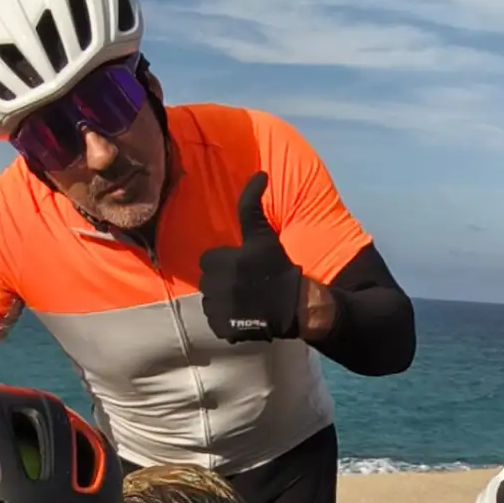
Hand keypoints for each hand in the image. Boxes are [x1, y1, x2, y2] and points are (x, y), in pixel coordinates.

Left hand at [197, 172, 303, 343]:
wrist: (295, 305)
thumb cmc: (277, 266)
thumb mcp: (263, 233)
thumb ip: (253, 204)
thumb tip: (260, 173)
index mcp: (218, 262)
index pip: (208, 261)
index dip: (224, 263)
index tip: (242, 267)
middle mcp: (214, 286)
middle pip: (208, 282)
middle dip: (222, 282)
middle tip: (245, 285)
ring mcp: (218, 310)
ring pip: (210, 303)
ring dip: (223, 302)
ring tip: (245, 301)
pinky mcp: (223, 329)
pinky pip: (216, 322)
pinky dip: (226, 321)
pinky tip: (243, 316)